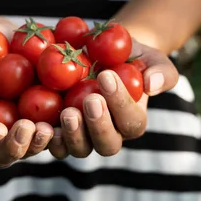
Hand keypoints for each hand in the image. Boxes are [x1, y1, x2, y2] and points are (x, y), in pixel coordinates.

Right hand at [0, 19, 53, 167]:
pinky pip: (58, 128)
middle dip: (16, 147)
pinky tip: (75, 111)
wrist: (5, 37)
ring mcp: (24, 125)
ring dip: (42, 142)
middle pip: (3, 154)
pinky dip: (67, 125)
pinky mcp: (48, 115)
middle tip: (27, 128)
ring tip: (50, 127)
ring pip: (33, 148)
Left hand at [47, 39, 178, 158]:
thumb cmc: (131, 57)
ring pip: (79, 148)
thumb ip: (161, 71)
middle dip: (99, 125)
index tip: (107, 75)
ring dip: (73, 134)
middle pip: (106, 144)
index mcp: (132, 121)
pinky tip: (40, 121)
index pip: (131, 120)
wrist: (101, 52)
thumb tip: (153, 84)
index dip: (120, 102)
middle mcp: (108, 135)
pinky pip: (51, 143)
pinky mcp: (58, 130)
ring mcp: (82, 136)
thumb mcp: (151, 58)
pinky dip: (46, 136)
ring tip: (68, 111)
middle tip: (90, 99)